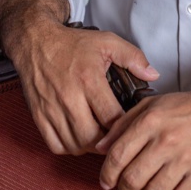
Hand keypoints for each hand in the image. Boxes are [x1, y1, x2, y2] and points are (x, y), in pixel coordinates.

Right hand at [17, 22, 159, 155]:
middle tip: (117, 137)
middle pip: (93, 138)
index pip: (111, 118)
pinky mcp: (39, 117)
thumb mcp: (107, 42)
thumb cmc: (73, 44)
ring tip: (101, 137)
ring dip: (91, 147)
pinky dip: (70, 148)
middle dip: (108, 142)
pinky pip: (56, 146)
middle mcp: (69, 98)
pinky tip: (80, 137)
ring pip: (75, 145)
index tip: (131, 126)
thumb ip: (133, 57)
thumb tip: (153, 75)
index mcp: (89, 79)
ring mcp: (52, 109)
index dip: (124, 127)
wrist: (36, 42)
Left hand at [96, 86, 190, 189]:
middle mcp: (167, 138)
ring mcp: (186, 156)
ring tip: (150, 184)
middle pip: (132, 179)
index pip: (118, 155)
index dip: (107, 173)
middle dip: (124, 187)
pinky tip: (173, 183)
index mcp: (152, 120)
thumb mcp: (153, 105)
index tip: (106, 180)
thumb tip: (101, 147)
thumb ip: (124, 124)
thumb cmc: (189, 107)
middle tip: (128, 185)